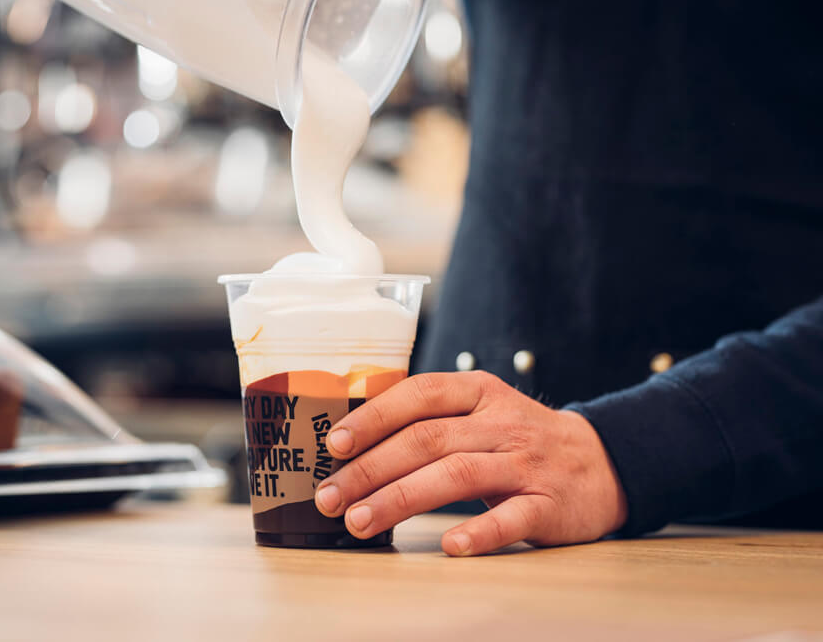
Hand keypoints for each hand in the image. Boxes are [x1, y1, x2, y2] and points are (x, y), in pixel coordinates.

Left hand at [313, 371, 627, 555]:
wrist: (604, 462)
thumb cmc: (520, 440)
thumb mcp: (481, 412)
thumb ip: (432, 419)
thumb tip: (354, 441)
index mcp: (479, 393)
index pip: (419, 394)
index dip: (374, 417)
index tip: (335, 444)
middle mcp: (501, 423)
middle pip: (428, 440)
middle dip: (371, 468)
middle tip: (332, 498)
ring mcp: (526, 462)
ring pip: (458, 475)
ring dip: (403, 498)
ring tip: (362, 521)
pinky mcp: (549, 503)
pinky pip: (512, 518)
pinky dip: (480, 531)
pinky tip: (449, 544)